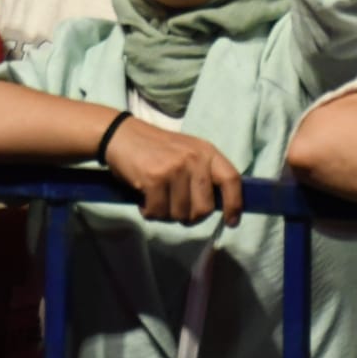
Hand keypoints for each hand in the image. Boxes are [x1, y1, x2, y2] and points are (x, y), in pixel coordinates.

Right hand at [100, 117, 241, 226]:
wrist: (121, 135)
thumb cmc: (157, 149)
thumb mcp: (187, 153)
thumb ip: (203, 175)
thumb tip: (218, 207)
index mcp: (206, 151)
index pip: (232, 179)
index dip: (235, 204)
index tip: (231, 222)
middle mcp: (194, 159)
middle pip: (205, 208)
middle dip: (190, 216)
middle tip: (175, 208)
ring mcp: (174, 168)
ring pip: (180, 215)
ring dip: (166, 214)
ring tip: (157, 198)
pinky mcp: (154, 179)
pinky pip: (158, 213)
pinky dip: (149, 212)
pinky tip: (144, 198)